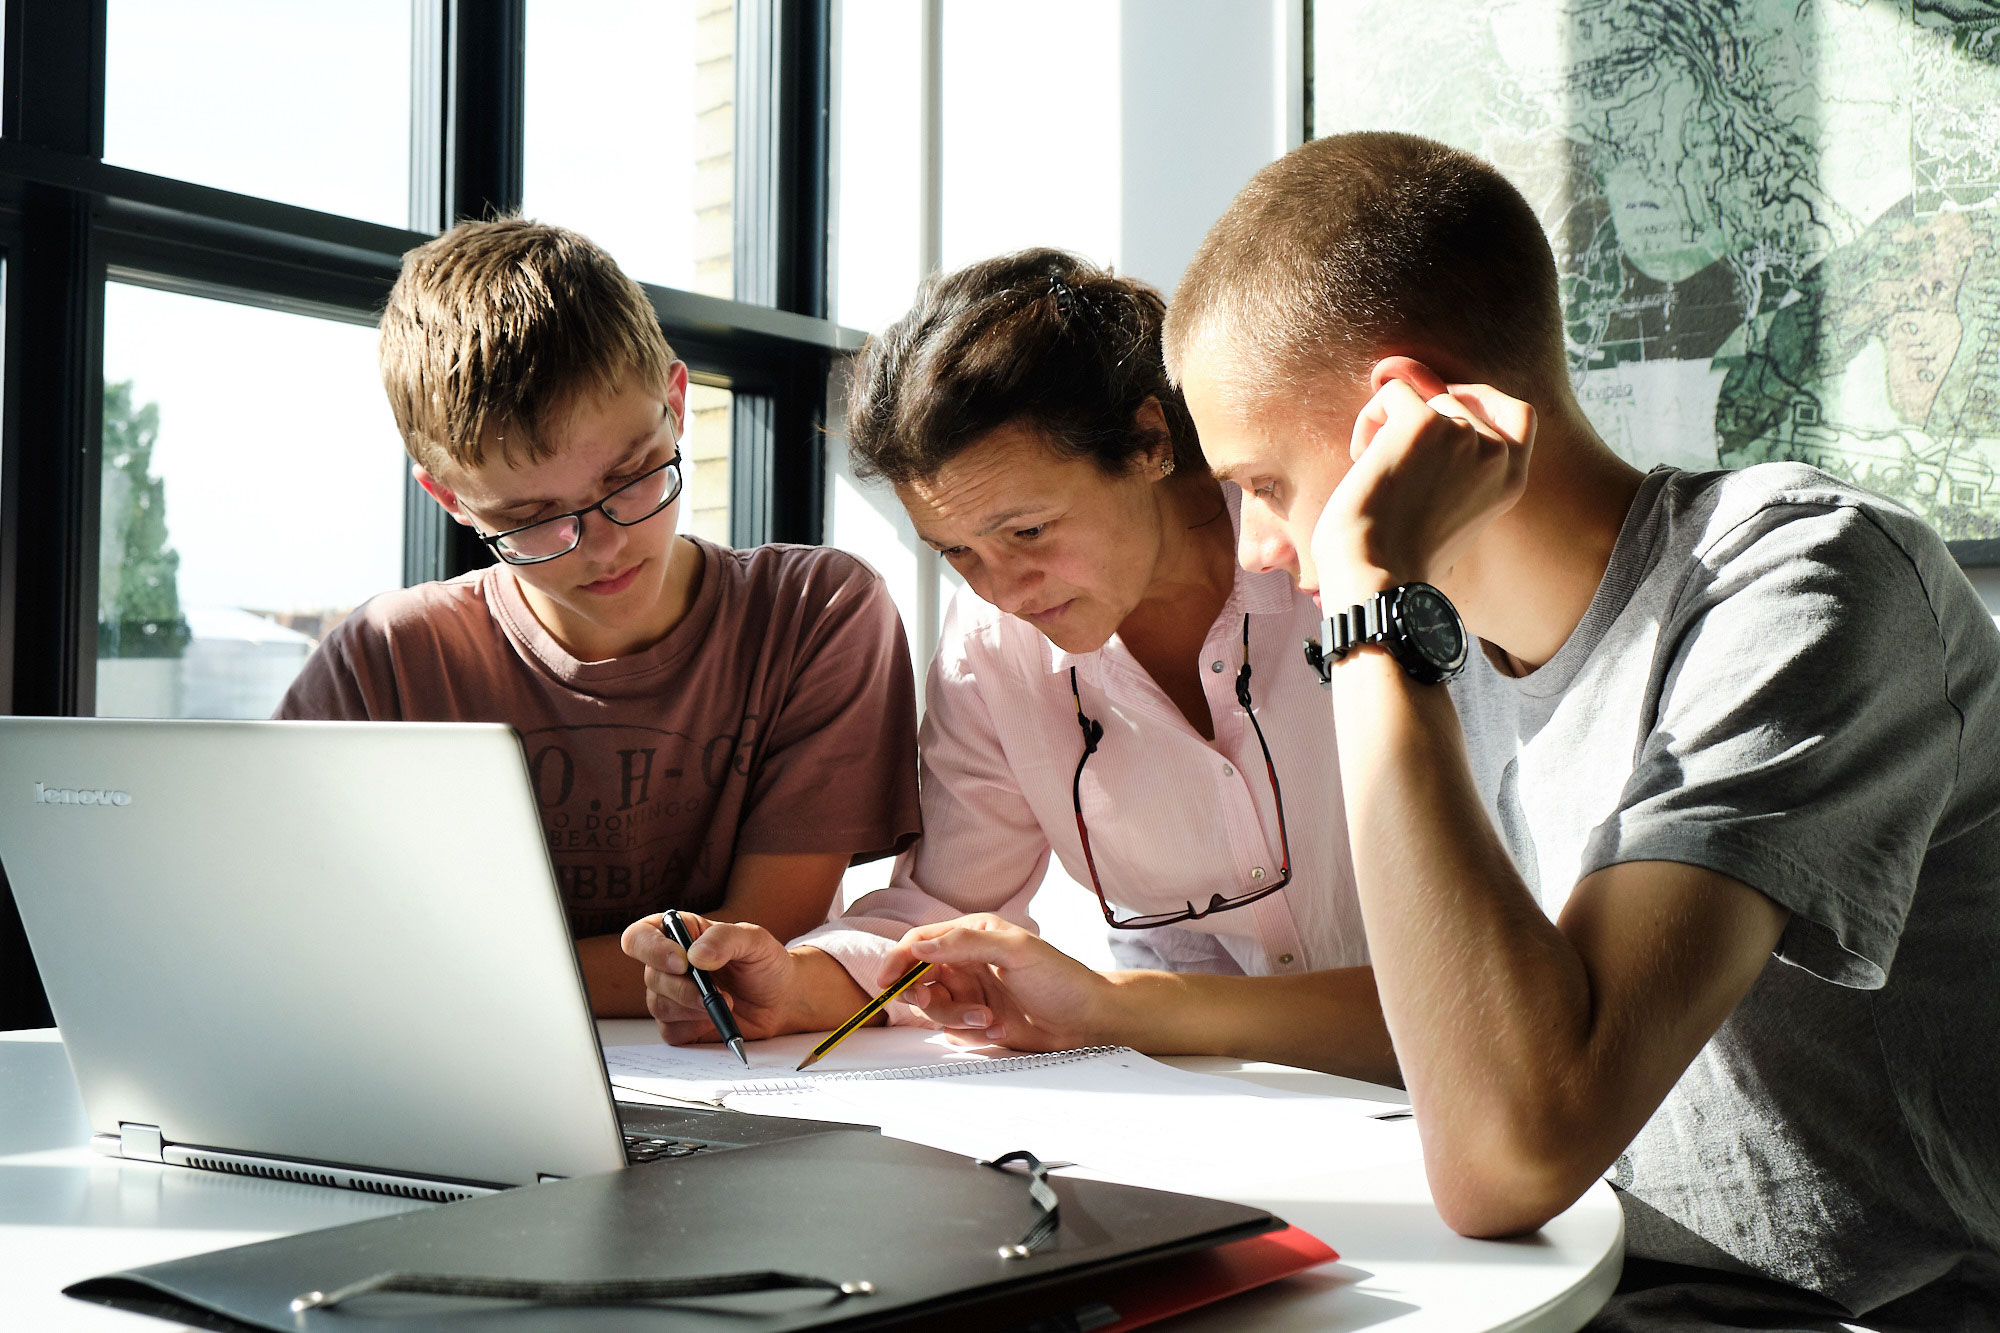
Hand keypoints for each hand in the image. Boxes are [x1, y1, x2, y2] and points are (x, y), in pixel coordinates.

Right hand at [620, 913, 818, 1045]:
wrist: (782, 1000)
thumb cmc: (765, 964)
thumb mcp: (755, 941)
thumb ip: (725, 939)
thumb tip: (694, 956)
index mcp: (679, 933)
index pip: (640, 937)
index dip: (652, 949)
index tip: (682, 961)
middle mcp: (668, 964)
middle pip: (651, 977)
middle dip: (684, 988)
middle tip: (717, 994)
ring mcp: (670, 995)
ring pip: (659, 1006)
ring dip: (692, 1008)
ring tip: (725, 1005)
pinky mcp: (678, 1024)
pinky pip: (671, 1031)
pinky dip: (695, 1027)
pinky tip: (716, 1019)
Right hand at [882, 915, 1116, 1051]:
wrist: (1088, 1020)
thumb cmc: (1061, 978)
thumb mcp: (1016, 951)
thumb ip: (965, 943)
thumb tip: (920, 946)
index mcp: (972, 935)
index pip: (921, 942)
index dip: (899, 959)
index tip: (887, 980)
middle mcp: (966, 963)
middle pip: (919, 978)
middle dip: (924, 994)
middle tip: (936, 1001)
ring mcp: (971, 993)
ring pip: (934, 1008)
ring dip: (956, 1017)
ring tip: (988, 1019)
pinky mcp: (978, 1021)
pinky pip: (953, 1030)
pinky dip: (971, 1033)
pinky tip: (1001, 1028)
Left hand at [1312, 356, 1533, 600]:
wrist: (1375, 574)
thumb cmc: (1397, 553)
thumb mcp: (1449, 512)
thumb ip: (1454, 465)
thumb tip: (1407, 385)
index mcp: (1511, 480)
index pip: (1518, 414)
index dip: (1480, 400)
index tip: (1442, 411)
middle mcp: (1495, 454)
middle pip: (1453, 399)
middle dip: (1415, 421)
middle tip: (1393, 469)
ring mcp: (1463, 434)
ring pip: (1420, 394)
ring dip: (1387, 425)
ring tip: (1378, 474)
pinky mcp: (1424, 423)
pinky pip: (1392, 391)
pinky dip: (1368, 420)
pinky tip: (1362, 460)